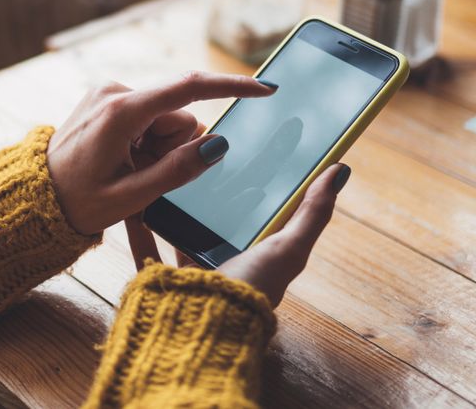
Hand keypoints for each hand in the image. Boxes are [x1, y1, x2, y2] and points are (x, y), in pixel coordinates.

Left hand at [47, 71, 275, 234]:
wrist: (35, 198)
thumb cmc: (77, 202)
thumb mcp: (131, 198)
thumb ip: (178, 171)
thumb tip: (218, 145)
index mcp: (121, 112)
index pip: (189, 89)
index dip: (232, 88)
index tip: (266, 88)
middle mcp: (116, 92)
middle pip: (179, 116)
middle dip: (175, 148)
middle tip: (142, 176)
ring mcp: (110, 93)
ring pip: (166, 119)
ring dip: (159, 148)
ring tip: (128, 171)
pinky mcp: (108, 99)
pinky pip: (149, 118)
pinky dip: (146, 142)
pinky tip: (122, 161)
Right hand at [125, 164, 348, 306]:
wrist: (197, 334)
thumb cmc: (248, 294)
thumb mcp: (288, 250)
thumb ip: (313, 212)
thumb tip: (340, 170)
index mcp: (256, 259)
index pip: (259, 211)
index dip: (258, 179)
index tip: (251, 142)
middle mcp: (224, 267)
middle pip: (217, 217)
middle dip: (210, 187)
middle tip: (200, 148)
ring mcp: (188, 274)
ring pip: (180, 229)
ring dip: (174, 201)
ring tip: (166, 168)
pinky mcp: (157, 280)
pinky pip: (145, 246)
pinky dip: (139, 225)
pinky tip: (135, 200)